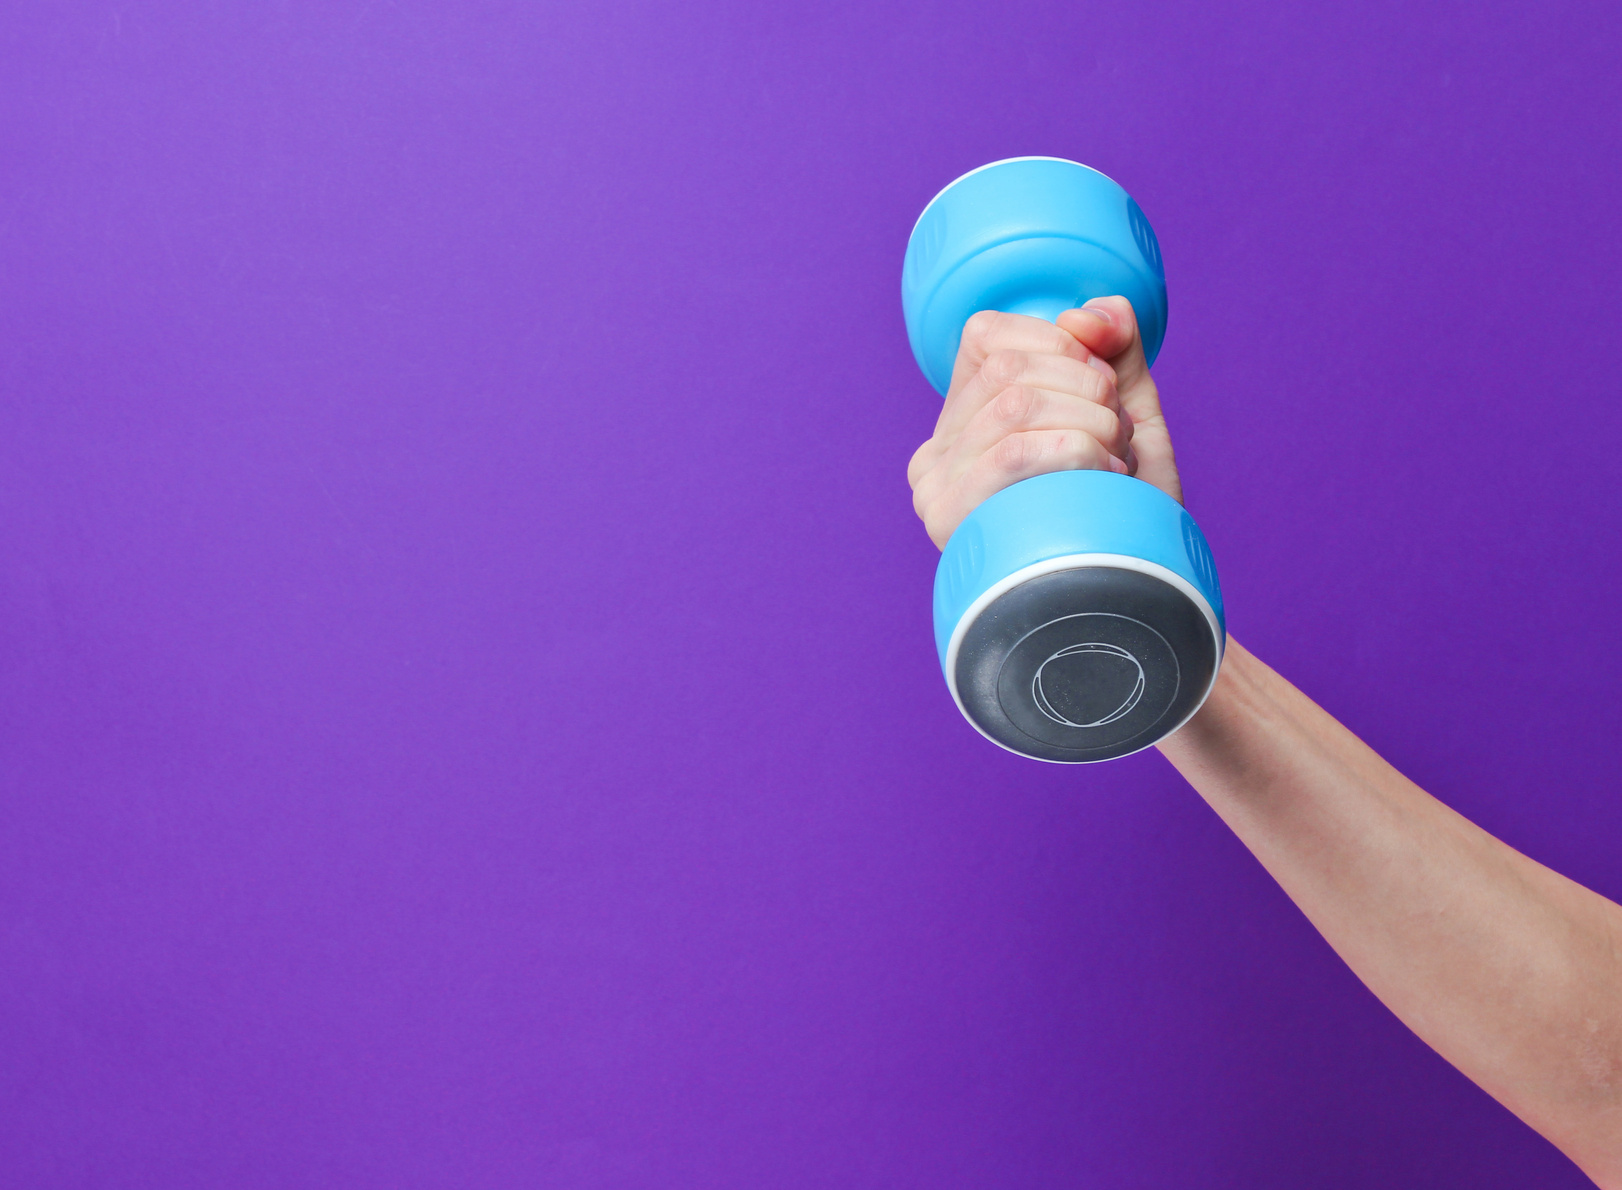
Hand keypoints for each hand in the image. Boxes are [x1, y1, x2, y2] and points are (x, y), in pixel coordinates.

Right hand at [905, 296, 1181, 548]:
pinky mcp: (952, 523)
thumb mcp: (1127, 414)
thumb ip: (1112, 350)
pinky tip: (1103, 479)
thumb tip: (1093, 312)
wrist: (1140, 601)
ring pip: (1015, 404)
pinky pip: (1012, 451)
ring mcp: (935, 492)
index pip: (987, 336)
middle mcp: (933, 455)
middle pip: (1009, 369)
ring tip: (1114, 461)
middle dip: (1088, 389)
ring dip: (1091, 423)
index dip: (1060, 344)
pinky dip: (1076, 451)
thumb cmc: (1129, 512)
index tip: (1103, 391)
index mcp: (960, 422)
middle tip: (1118, 436)